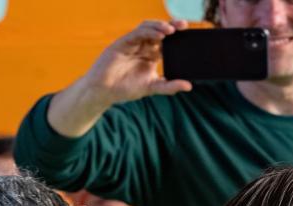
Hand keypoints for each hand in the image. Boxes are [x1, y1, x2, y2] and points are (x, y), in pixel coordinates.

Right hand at [78, 20, 192, 107]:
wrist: (104, 91)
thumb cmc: (125, 89)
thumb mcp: (152, 87)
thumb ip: (169, 86)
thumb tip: (188, 86)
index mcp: (151, 55)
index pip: (166, 42)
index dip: (177, 36)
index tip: (188, 34)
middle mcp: (143, 46)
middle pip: (159, 31)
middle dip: (171, 26)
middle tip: (184, 26)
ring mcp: (133, 43)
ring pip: (148, 28)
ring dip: (160, 26)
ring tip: (171, 30)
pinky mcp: (123, 42)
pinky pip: (137, 33)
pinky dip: (148, 32)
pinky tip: (159, 35)